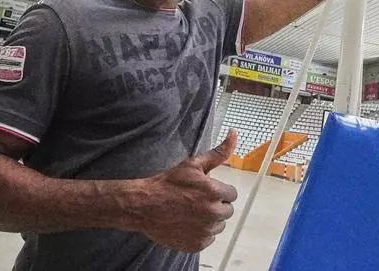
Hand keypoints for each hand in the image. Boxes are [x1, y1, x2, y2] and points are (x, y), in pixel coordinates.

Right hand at [129, 130, 238, 252]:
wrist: (144, 205)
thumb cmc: (167, 184)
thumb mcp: (193, 164)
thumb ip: (218, 153)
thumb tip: (234, 135)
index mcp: (215, 192)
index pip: (231, 194)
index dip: (218, 191)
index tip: (205, 190)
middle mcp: (213, 213)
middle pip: (227, 211)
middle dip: (216, 205)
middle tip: (196, 200)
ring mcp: (205, 231)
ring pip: (218, 225)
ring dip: (209, 220)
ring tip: (190, 212)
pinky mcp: (197, 244)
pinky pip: (208, 238)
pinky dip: (200, 233)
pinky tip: (186, 223)